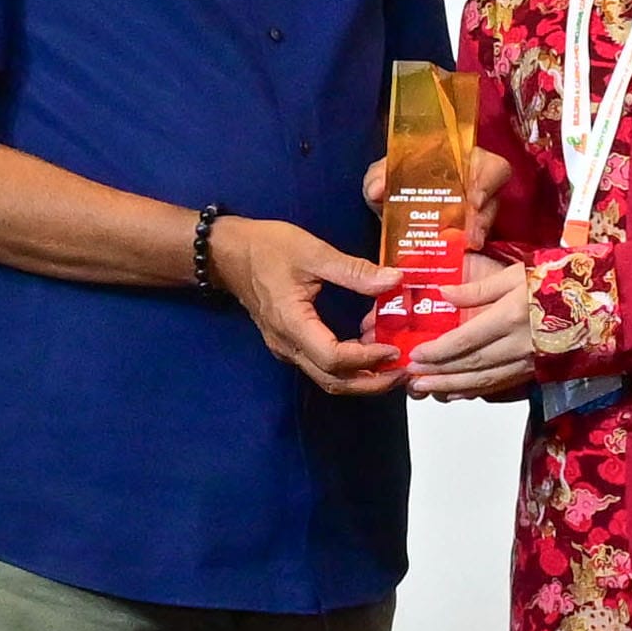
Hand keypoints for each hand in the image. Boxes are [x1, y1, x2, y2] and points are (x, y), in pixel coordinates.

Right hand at [214, 214, 402, 393]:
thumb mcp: (313, 252)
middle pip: (333, 381)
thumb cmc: (267, 249)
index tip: (394, 348)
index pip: (333, 358)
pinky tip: (369, 346)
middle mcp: (288, 345)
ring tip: (392, 363)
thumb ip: (353, 270)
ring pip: (327, 378)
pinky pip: (321, 365)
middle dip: (372, 382)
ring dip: (361, 376)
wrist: (227, 253)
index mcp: (292, 324)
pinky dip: (348, 364)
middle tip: (404, 371)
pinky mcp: (289, 343)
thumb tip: (395, 280)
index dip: (367, 358)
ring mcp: (286, 348)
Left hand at [406, 255, 590, 396]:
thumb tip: (445, 294)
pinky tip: (459, 392)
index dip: (438, 351)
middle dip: (439, 374)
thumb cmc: (564, 281)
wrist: (608, 304)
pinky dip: (477, 391)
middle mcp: (519, 345)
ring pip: (485, 381)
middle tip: (413, 378)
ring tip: (427, 390)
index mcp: (511, 317)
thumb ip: (480, 289)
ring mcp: (530, 362)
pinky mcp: (539, 371)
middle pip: (471, 366)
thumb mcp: (519, 274)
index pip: (465, 340)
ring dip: (453, 387)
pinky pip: (502, 385)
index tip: (416, 355)